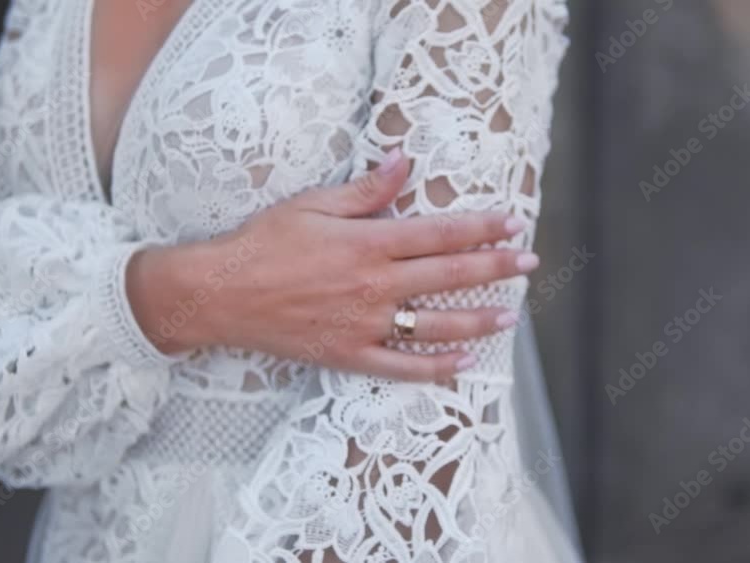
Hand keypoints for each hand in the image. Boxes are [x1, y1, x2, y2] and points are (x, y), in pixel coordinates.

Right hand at [127, 149, 539, 381]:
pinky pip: (401, 368)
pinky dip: (435, 369)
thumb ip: (365, 190)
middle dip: (495, 269)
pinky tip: (463, 365)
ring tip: (509, 316)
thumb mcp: (311, 204)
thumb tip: (404, 162)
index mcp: (368, 243)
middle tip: (529, 265)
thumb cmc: (263, 243)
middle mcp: (374, 285)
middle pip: (449, 276)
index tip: (513, 224)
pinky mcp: (349, 354)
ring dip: (477, 320)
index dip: (482, 228)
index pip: (441, 233)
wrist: (220, 294)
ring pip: (435, 324)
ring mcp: (365, 324)